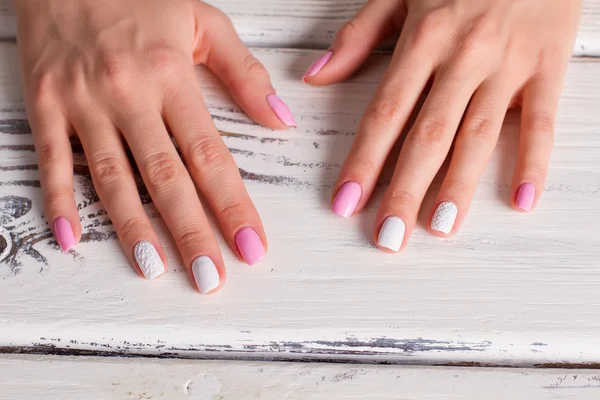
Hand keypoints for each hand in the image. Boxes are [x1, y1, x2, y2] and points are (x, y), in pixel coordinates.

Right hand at [15, 0, 295, 292]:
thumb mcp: (203, 21)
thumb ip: (244, 73)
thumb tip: (281, 121)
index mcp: (172, 76)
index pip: (210, 155)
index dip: (233, 205)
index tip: (251, 245)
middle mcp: (129, 95)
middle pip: (166, 177)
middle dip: (191, 232)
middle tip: (211, 277)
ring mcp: (83, 101)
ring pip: (112, 177)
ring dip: (134, 227)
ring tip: (156, 268)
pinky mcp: (45, 103)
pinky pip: (51, 159)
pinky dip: (60, 200)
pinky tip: (72, 238)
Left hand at [304, 0, 581, 250]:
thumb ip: (358, 36)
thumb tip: (315, 76)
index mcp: (423, 40)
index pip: (386, 113)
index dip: (363, 161)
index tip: (346, 202)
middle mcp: (464, 58)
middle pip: (428, 136)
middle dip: (404, 191)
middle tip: (388, 237)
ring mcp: (508, 65)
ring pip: (478, 136)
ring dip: (458, 186)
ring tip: (438, 229)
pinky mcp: (548, 68)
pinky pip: (543, 121)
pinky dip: (535, 161)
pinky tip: (522, 199)